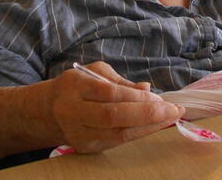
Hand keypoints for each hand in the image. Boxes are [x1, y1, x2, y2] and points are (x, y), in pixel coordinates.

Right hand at [50, 61, 183, 152]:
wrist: (48, 111)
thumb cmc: (76, 86)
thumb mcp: (94, 72)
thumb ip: (120, 81)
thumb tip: (147, 89)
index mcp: (74, 87)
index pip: (108, 93)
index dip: (136, 97)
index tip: (160, 98)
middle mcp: (74, 112)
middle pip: (113, 116)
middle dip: (148, 114)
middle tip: (174, 110)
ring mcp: (79, 134)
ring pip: (118, 134)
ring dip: (149, 127)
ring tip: (170, 118)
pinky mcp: (86, 147)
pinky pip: (117, 142)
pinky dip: (139, 134)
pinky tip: (155, 126)